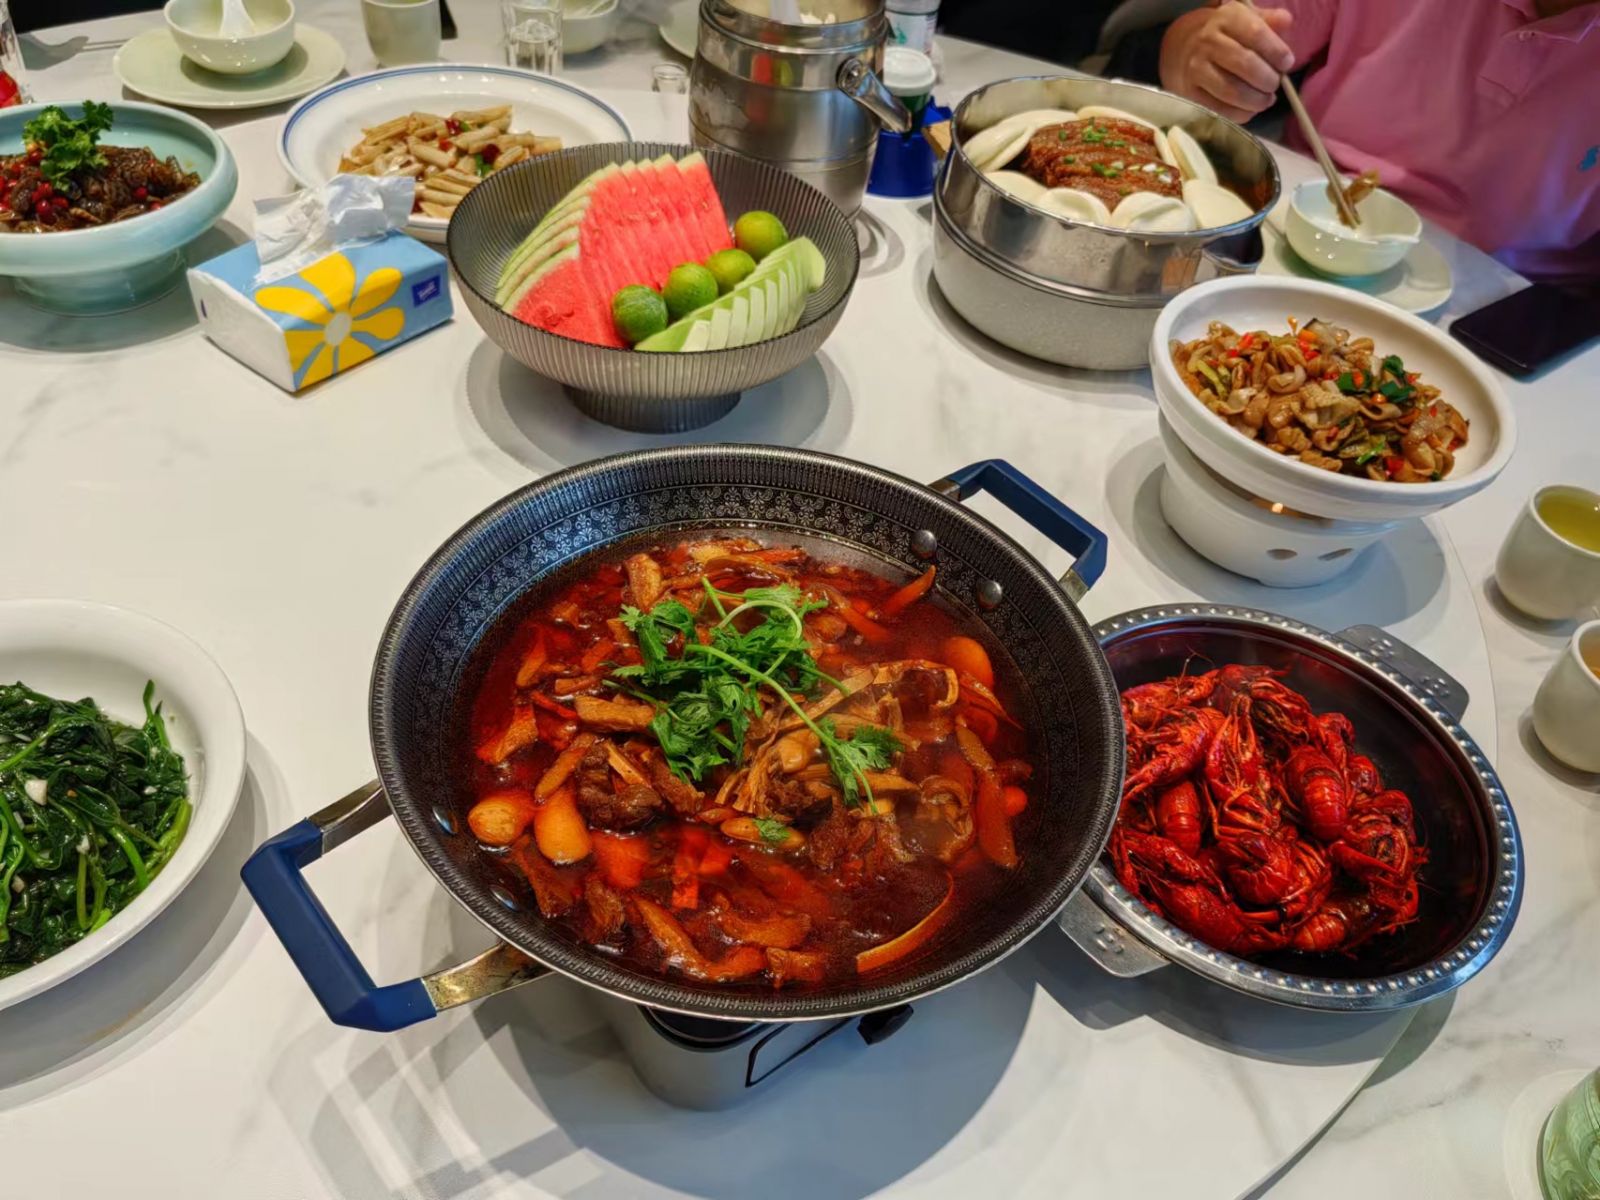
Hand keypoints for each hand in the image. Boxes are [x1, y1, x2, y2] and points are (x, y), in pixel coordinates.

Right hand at [1160, 1, 1295, 124]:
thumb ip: (1269, 21)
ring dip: (1256, 100)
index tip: (1287, 64)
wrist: (1187, 49)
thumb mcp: (1247, 20)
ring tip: (1266, 100)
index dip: (1276, 52)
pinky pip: (1220, 109)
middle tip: (1275, 85)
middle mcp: (1208, 41)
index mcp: (1227, 18)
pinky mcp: (1190, 92)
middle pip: (1245, 64)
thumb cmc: (1228, 35)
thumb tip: (1285, 21)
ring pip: (1232, 91)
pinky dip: (1240, 114)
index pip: (1256, 33)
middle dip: (1268, 79)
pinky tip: (1250, 109)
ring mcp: (1196, 68)